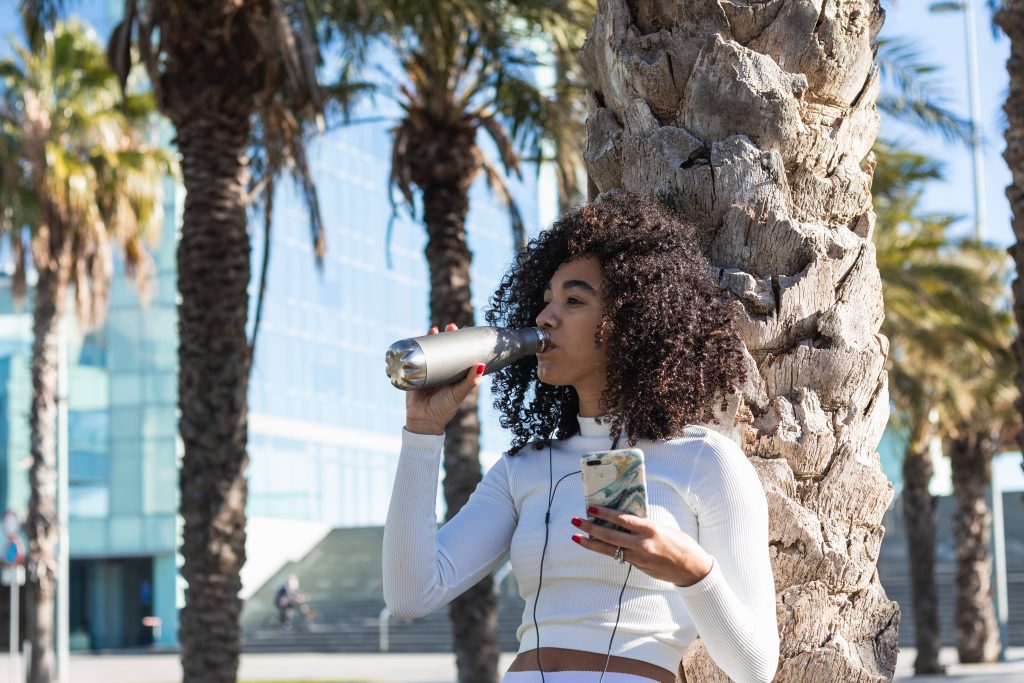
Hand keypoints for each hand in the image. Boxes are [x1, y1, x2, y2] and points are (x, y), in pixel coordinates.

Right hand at [404, 323, 483, 434]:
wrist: (423, 421)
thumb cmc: (444, 409)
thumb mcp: (458, 394)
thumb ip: (470, 382)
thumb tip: (481, 364)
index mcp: (455, 374)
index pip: (460, 354)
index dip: (462, 342)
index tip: (466, 329)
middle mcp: (443, 370)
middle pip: (445, 348)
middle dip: (447, 336)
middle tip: (450, 326)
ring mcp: (428, 371)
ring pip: (431, 350)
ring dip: (432, 338)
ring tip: (434, 329)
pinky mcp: (414, 373)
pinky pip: (415, 358)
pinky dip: (416, 347)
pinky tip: (418, 338)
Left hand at [571, 506, 713, 586]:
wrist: (692, 569)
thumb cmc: (681, 544)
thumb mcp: (663, 528)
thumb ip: (644, 525)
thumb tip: (625, 520)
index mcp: (650, 528)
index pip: (622, 519)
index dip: (604, 513)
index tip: (590, 507)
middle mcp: (641, 543)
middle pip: (609, 535)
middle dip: (590, 528)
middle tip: (576, 520)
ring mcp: (638, 557)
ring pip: (608, 549)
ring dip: (591, 543)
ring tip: (576, 537)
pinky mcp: (638, 566)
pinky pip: (618, 556)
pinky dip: (605, 550)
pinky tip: (594, 545)